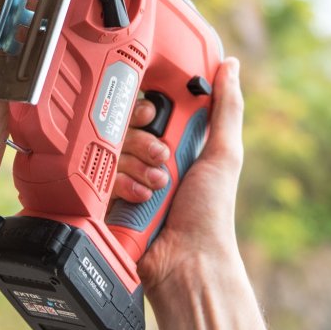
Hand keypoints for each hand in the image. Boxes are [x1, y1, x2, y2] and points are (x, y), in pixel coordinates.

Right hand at [113, 58, 244, 293]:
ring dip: (136, 166)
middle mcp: (149, 158)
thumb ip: (226, 109)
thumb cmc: (210, 212)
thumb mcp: (223, 154)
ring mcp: (128, 179)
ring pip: (112, 150)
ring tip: (157, 185)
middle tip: (162, 156)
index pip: (149, 107)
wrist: (187, 263)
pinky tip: (140, 198)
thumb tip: (229, 66)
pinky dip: (122, 185)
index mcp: (176, 144)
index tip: (151, 112)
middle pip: (126, 127)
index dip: (148, 107)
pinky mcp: (110, 199)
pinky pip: (100, 176)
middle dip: (144, 141)